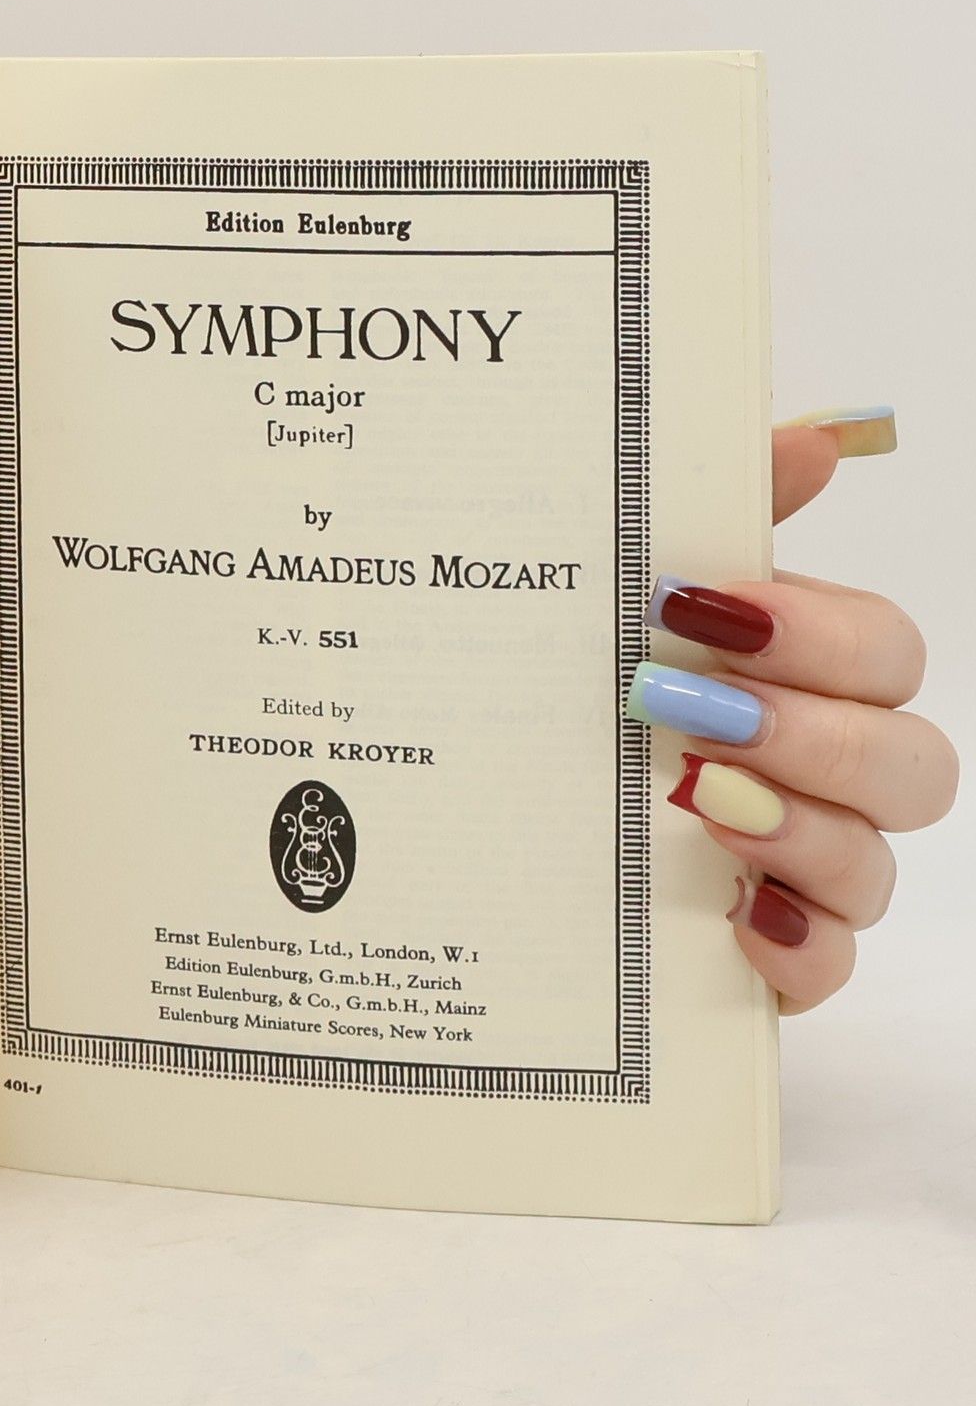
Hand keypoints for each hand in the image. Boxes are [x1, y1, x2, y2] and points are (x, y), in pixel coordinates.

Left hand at [630, 409, 955, 1010]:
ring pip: (877, 865)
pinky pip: (829, 969)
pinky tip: (739, 912)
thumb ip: (723, 516)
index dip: (816, 630)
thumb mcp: (629, 604)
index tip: (706, 608)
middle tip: (688, 709)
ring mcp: (806, 875)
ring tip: (693, 796)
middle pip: (912, 760)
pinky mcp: (773, 961)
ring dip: (796, 826)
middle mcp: (827, 779)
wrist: (493, 828)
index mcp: (806, 682)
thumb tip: (816, 436)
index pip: (883, 652)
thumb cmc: (587, 697)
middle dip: (810, 730)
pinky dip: (797, 946)